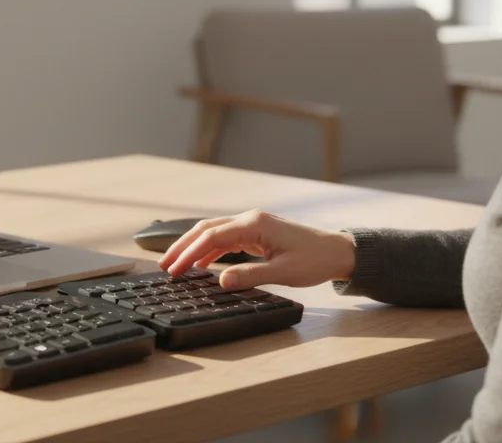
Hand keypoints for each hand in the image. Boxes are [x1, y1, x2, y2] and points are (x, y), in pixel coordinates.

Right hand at [157, 210, 356, 290]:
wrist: (337, 252)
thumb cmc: (314, 260)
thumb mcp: (283, 272)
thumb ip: (250, 276)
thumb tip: (221, 281)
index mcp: (254, 224)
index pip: (211, 235)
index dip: (189, 252)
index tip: (174, 268)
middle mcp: (249, 219)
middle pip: (206, 229)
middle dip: (183, 246)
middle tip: (165, 266)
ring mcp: (252, 225)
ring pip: (213, 232)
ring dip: (193, 248)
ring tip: (175, 265)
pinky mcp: (256, 233)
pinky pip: (225, 239)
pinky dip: (209, 250)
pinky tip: (201, 264)